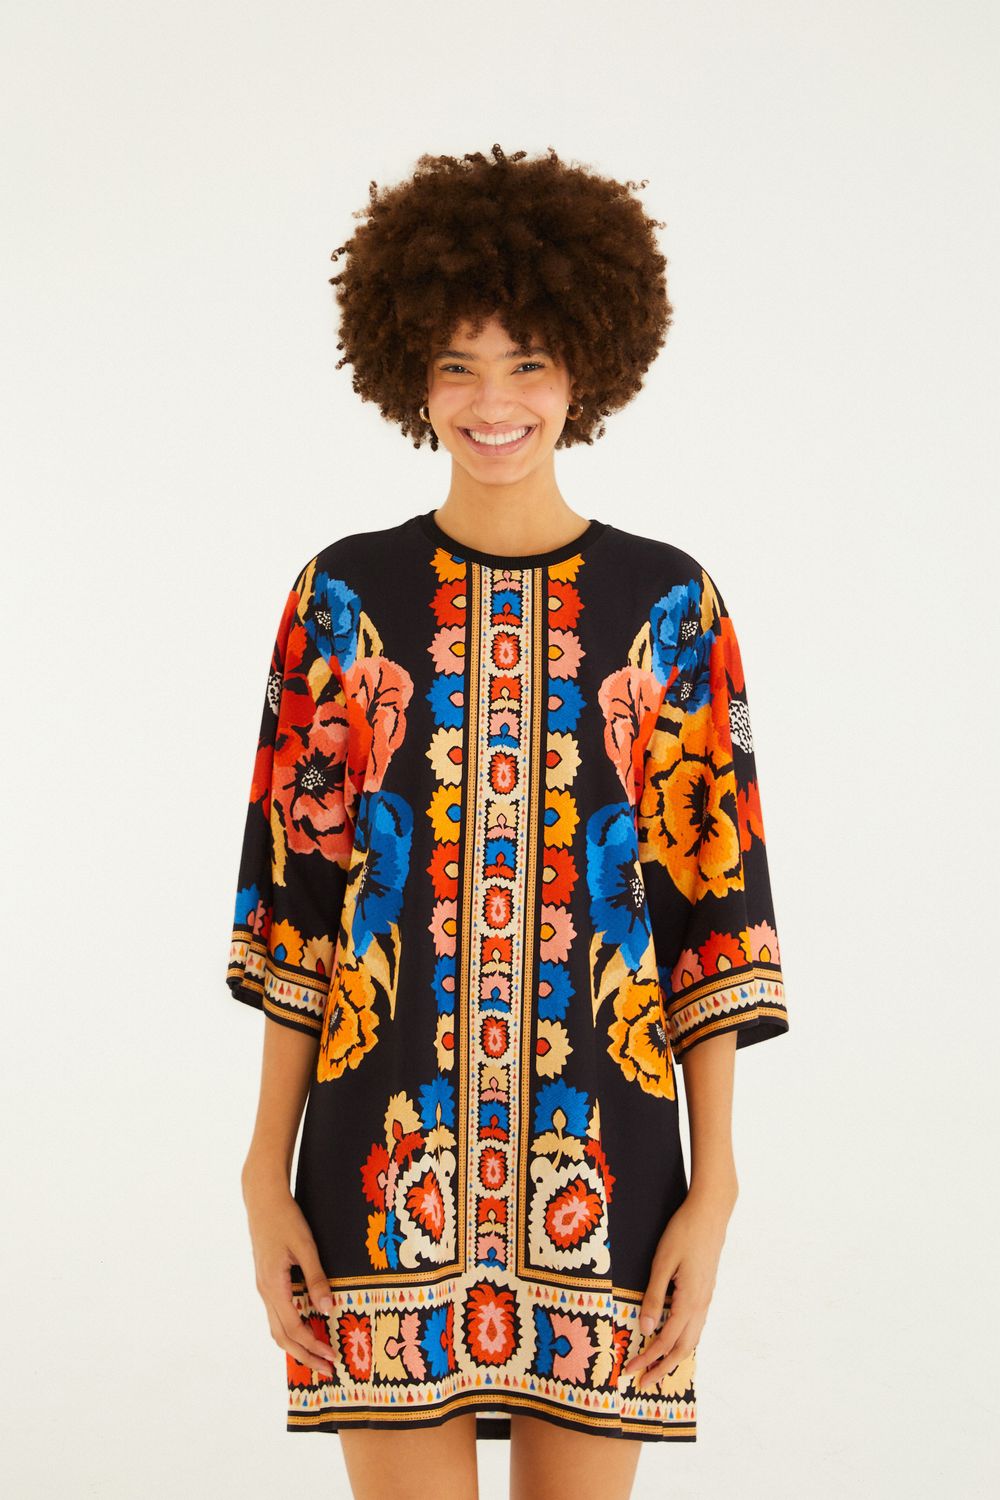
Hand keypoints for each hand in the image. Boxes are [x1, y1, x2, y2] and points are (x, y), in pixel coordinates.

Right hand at [242, 1166, 335, 1379]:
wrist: (262, 1199)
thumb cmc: (285, 1218)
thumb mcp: (305, 1245)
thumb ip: (316, 1278)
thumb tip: (329, 1309)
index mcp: (273, 1286)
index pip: (293, 1328)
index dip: (313, 1346)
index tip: (332, 1358)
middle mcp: (265, 1292)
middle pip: (282, 1336)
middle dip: (305, 1356)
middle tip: (328, 1369)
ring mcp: (264, 1287)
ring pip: (277, 1328)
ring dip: (297, 1346)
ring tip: (318, 1356)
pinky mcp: (267, 1281)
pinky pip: (277, 1314)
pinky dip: (291, 1330)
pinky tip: (306, 1330)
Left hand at [622, 1184, 735, 1389]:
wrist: (711, 1212)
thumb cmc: (683, 1232)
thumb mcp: (662, 1262)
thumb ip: (654, 1296)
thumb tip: (645, 1328)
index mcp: (689, 1301)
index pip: (665, 1341)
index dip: (647, 1360)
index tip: (629, 1372)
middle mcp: (701, 1305)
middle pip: (682, 1349)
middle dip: (662, 1368)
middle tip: (643, 1384)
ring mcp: (706, 1298)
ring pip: (692, 1339)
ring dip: (674, 1357)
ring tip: (658, 1368)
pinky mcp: (706, 1290)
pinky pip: (696, 1326)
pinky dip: (684, 1341)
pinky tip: (675, 1339)